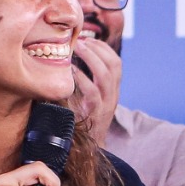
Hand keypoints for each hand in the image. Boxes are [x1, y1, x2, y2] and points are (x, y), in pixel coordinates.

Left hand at [70, 34, 122, 148]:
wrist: (89, 147)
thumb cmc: (83, 118)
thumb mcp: (91, 98)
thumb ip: (87, 81)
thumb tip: (69, 58)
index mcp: (113, 90)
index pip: (116, 62)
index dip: (103, 48)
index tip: (87, 38)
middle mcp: (113, 95)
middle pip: (114, 65)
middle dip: (98, 48)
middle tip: (80, 39)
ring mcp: (106, 105)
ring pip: (106, 76)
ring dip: (91, 58)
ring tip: (77, 48)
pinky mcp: (96, 114)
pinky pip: (92, 92)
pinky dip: (81, 78)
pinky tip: (70, 70)